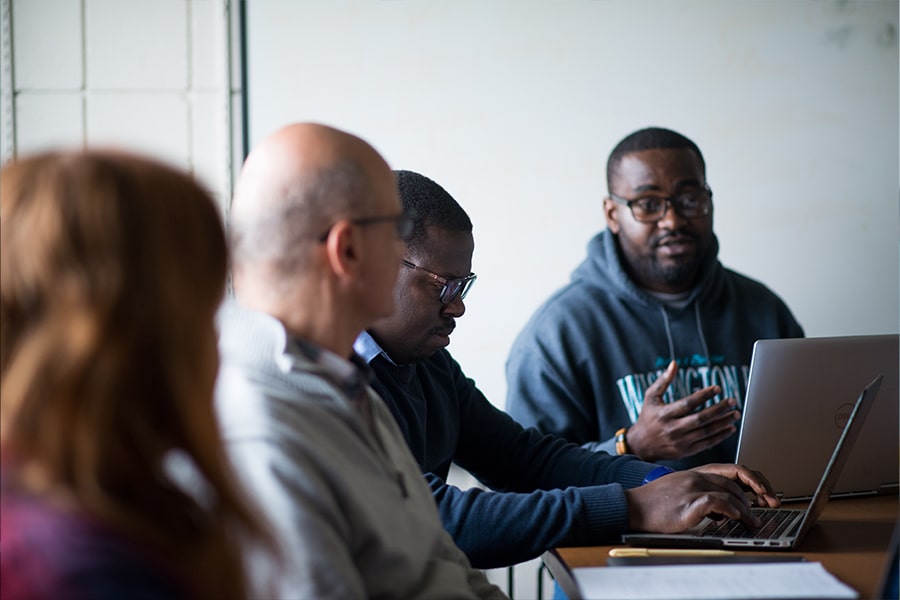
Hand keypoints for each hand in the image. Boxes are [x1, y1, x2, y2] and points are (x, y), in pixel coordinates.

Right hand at [624, 464, 777, 532]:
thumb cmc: (654, 503)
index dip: (754, 480)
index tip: (765, 493)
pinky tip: (737, 519)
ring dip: (748, 509)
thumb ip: (703, 493)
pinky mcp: (688, 503)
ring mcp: (693, 488)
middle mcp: (697, 476)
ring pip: (732, 492)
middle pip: (738, 479)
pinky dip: (733, 511)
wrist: (632, 507)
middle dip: (760, 492)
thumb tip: (724, 509)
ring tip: (754, 522)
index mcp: (697, 471)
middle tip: (771, 505)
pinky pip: (719, 503)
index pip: (734, 470)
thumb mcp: (681, 490)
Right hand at [625, 360, 739, 460]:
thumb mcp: (651, 397)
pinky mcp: (686, 451)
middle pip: (700, 418)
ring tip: (735, 414)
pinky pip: (707, 444)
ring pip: (706, 432)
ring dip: (723, 422)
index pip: (688, 403)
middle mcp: (673, 428)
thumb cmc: (648, 416)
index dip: (704, 396)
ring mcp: (680, 442)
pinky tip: (729, 428)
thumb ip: (663, 381)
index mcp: (664, 413)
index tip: (717, 388)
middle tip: (732, 401)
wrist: (641, 444)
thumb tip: (674, 363)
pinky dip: (720, 436)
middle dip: (719, 409)